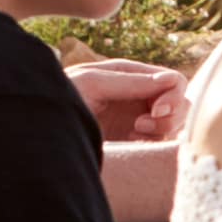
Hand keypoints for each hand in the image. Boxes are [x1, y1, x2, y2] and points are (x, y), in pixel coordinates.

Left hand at [64, 55, 187, 142]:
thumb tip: (172, 78)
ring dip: (163, 130)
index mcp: (130, 76)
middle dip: (171, 115)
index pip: (173, 81)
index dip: (172, 96)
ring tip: (134, 133)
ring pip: (176, 124)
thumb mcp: (92, 84)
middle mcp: (139, 97)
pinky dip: (156, 145)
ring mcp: (138, 121)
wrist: (40, 133)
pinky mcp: (134, 144)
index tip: (156, 111)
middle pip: (181, 103)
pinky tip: (133, 144)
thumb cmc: (60, 100)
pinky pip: (162, 144)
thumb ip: (131, 81)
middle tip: (142, 126)